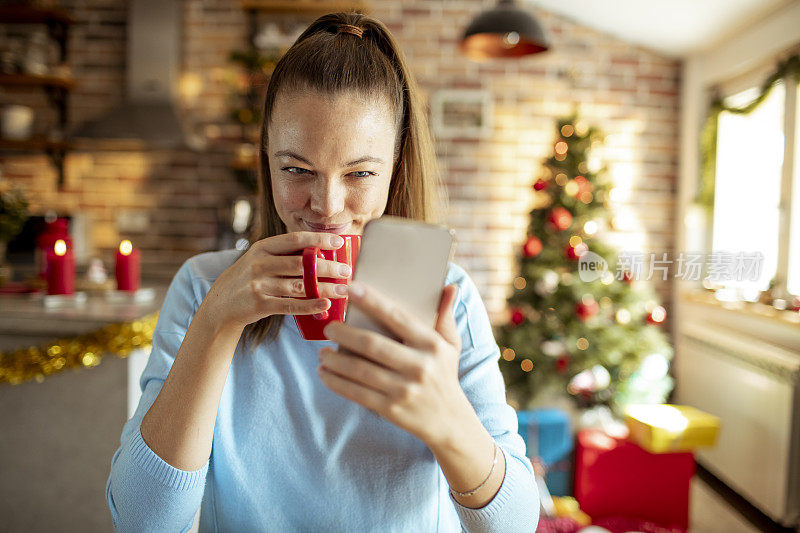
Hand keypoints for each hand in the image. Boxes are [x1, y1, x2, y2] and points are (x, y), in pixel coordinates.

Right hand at [199, 232, 352, 331]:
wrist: (220, 305)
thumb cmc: (249, 279)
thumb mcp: (259, 260)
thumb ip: (284, 255)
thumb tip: (322, 253)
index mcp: (262, 248)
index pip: (294, 239)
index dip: (318, 240)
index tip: (339, 242)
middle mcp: (259, 264)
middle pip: (300, 264)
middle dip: (327, 267)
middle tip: (347, 271)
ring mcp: (258, 285)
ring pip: (299, 286)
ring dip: (325, 288)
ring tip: (344, 290)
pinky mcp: (259, 304)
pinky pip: (290, 305)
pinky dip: (310, 306)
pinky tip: (325, 306)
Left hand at [319, 281, 473, 447]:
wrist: (449, 421)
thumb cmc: (444, 374)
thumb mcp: (451, 345)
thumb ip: (446, 315)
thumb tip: (450, 286)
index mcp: (431, 344)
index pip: (397, 317)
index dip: (372, 301)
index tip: (350, 288)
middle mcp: (418, 366)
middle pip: (372, 345)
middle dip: (344, 333)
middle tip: (329, 327)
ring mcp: (404, 390)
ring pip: (360, 370)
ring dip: (335, 359)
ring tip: (322, 351)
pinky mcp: (391, 409)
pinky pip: (357, 393)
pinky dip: (336, 382)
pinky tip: (325, 372)